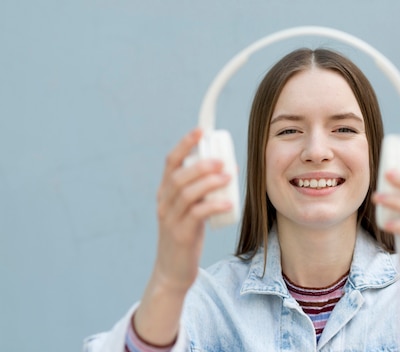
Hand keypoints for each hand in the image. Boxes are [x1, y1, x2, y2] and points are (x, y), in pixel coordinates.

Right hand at [153, 128, 232, 293]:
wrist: (173, 272)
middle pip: (178, 176)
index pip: (171, 163)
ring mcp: (170, 219)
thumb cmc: (186, 236)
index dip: (185, 145)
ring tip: (227, 178)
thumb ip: (203, 191)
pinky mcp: (181, 235)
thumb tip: (229, 169)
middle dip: (201, 165)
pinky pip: (196, 215)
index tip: (201, 131)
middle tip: (222, 161)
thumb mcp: (191, 210)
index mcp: (165, 193)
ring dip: (208, 183)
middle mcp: (164, 203)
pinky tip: (227, 203)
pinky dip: (212, 206)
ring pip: (186, 194)